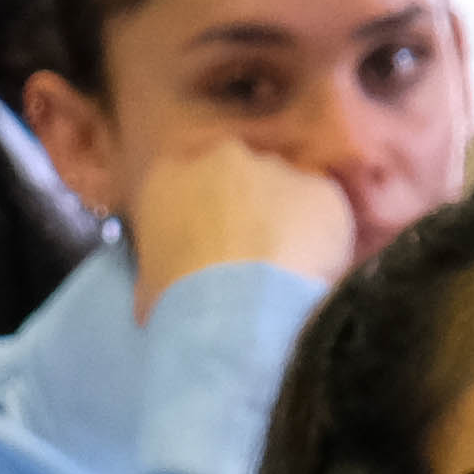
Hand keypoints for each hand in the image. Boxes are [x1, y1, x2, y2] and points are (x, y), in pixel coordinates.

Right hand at [121, 131, 357, 314]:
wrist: (236, 315)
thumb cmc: (178, 306)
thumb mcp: (149, 289)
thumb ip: (164, 265)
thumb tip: (173, 280)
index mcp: (168, 178)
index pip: (181, 184)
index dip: (199, 217)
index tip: (206, 248)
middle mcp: (221, 158)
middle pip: (238, 178)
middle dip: (246, 210)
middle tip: (250, 263)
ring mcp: (276, 169)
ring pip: (286, 192)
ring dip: (287, 223)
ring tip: (287, 275)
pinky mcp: (321, 190)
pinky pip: (324, 214)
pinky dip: (324, 241)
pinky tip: (316, 277)